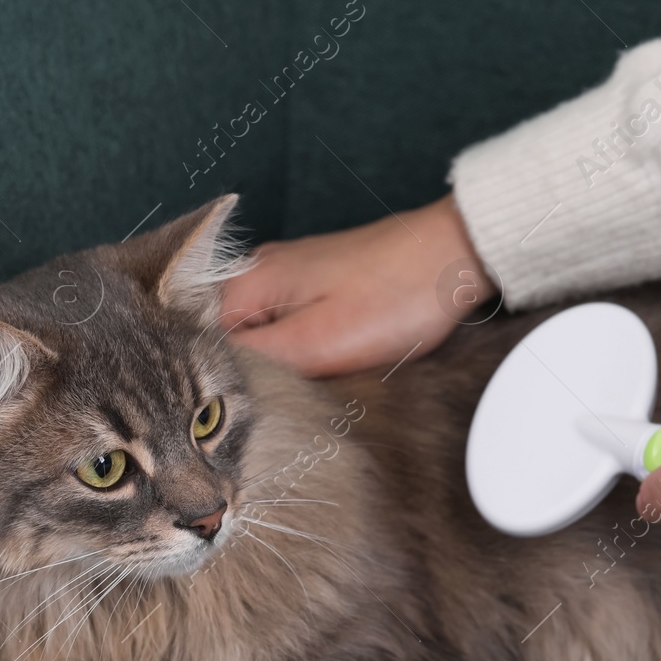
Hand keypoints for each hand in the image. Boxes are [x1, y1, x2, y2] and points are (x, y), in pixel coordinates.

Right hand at [219, 195, 493, 376]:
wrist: (456, 253)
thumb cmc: (396, 296)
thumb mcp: (318, 344)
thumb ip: (257, 362)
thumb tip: (211, 385)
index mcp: (246, 282)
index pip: (204, 347)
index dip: (224, 383)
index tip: (256, 407)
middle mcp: (257, 271)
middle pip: (231, 340)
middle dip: (256, 373)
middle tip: (294, 395)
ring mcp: (289, 273)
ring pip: (265, 335)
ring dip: (285, 362)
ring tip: (318, 376)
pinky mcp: (319, 281)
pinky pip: (293, 324)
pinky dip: (306, 347)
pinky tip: (332, 358)